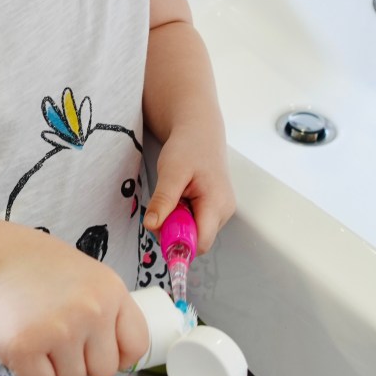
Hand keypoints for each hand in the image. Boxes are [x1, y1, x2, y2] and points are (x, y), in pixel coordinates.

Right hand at [0, 223, 148, 375]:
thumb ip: (104, 310)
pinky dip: (29, 372)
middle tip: (57, 337)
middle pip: (103, 371)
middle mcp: (92, 311)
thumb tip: (119, 354)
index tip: (98, 349)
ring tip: (37, 333)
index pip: (136, 345)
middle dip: (80, 362)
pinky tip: (22, 342)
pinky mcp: (26, 348)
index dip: (117, 354)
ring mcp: (60, 330)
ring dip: (53, 367)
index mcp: (110, 291)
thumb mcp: (86, 277)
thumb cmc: (36, 268)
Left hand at [143, 126, 234, 253]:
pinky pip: (197, 224)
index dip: (177, 243)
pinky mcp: (215, 209)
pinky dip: (183, 217)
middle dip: (175, 233)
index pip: (200, 243)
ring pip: (196, 233)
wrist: (199, 132)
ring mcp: (221, 211)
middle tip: (161, 209)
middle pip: (197, 241)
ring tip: (173, 199)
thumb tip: (151, 225)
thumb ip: (162, 200)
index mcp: (216, 204)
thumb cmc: (188, 147)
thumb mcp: (171, 171)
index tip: (159, 228)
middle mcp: (224, 212)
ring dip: (177, 224)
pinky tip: (179, 199)